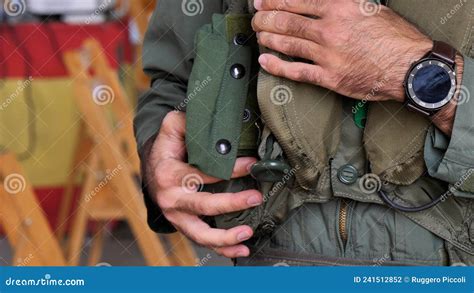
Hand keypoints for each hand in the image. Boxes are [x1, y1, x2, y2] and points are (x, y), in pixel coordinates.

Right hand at [145, 111, 261, 257]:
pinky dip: (222, 249)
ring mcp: (177, 216)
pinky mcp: (184, 226)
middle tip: (256, 197)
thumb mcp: (171, 127)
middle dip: (232, 203)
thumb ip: (187, 121)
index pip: (203, 173)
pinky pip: (203, 242)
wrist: (152, 169)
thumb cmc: (167, 148)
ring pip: (201, 234)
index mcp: (169, 174)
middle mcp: (171, 199)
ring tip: (247, 233)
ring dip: (225, 237)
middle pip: (203, 206)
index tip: (252, 164)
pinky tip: (241, 250)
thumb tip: (211, 120)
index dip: (230, 170)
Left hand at [252, 0, 432, 102]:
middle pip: (288, 21)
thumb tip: (318, 3)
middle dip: (266, 18)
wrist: (410, 67)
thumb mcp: (370, 7)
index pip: (298, 0)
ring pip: (289, 44)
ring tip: (258, 34)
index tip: (262, 1)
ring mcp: (328, 55)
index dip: (274, 0)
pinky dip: (278, 66)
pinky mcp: (329, 77)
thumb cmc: (394, 37)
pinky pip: (297, 71)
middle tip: (256, 17)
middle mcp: (331, 30)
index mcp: (341, 8)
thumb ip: (341, 3)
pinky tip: (265, 60)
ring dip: (269, 38)